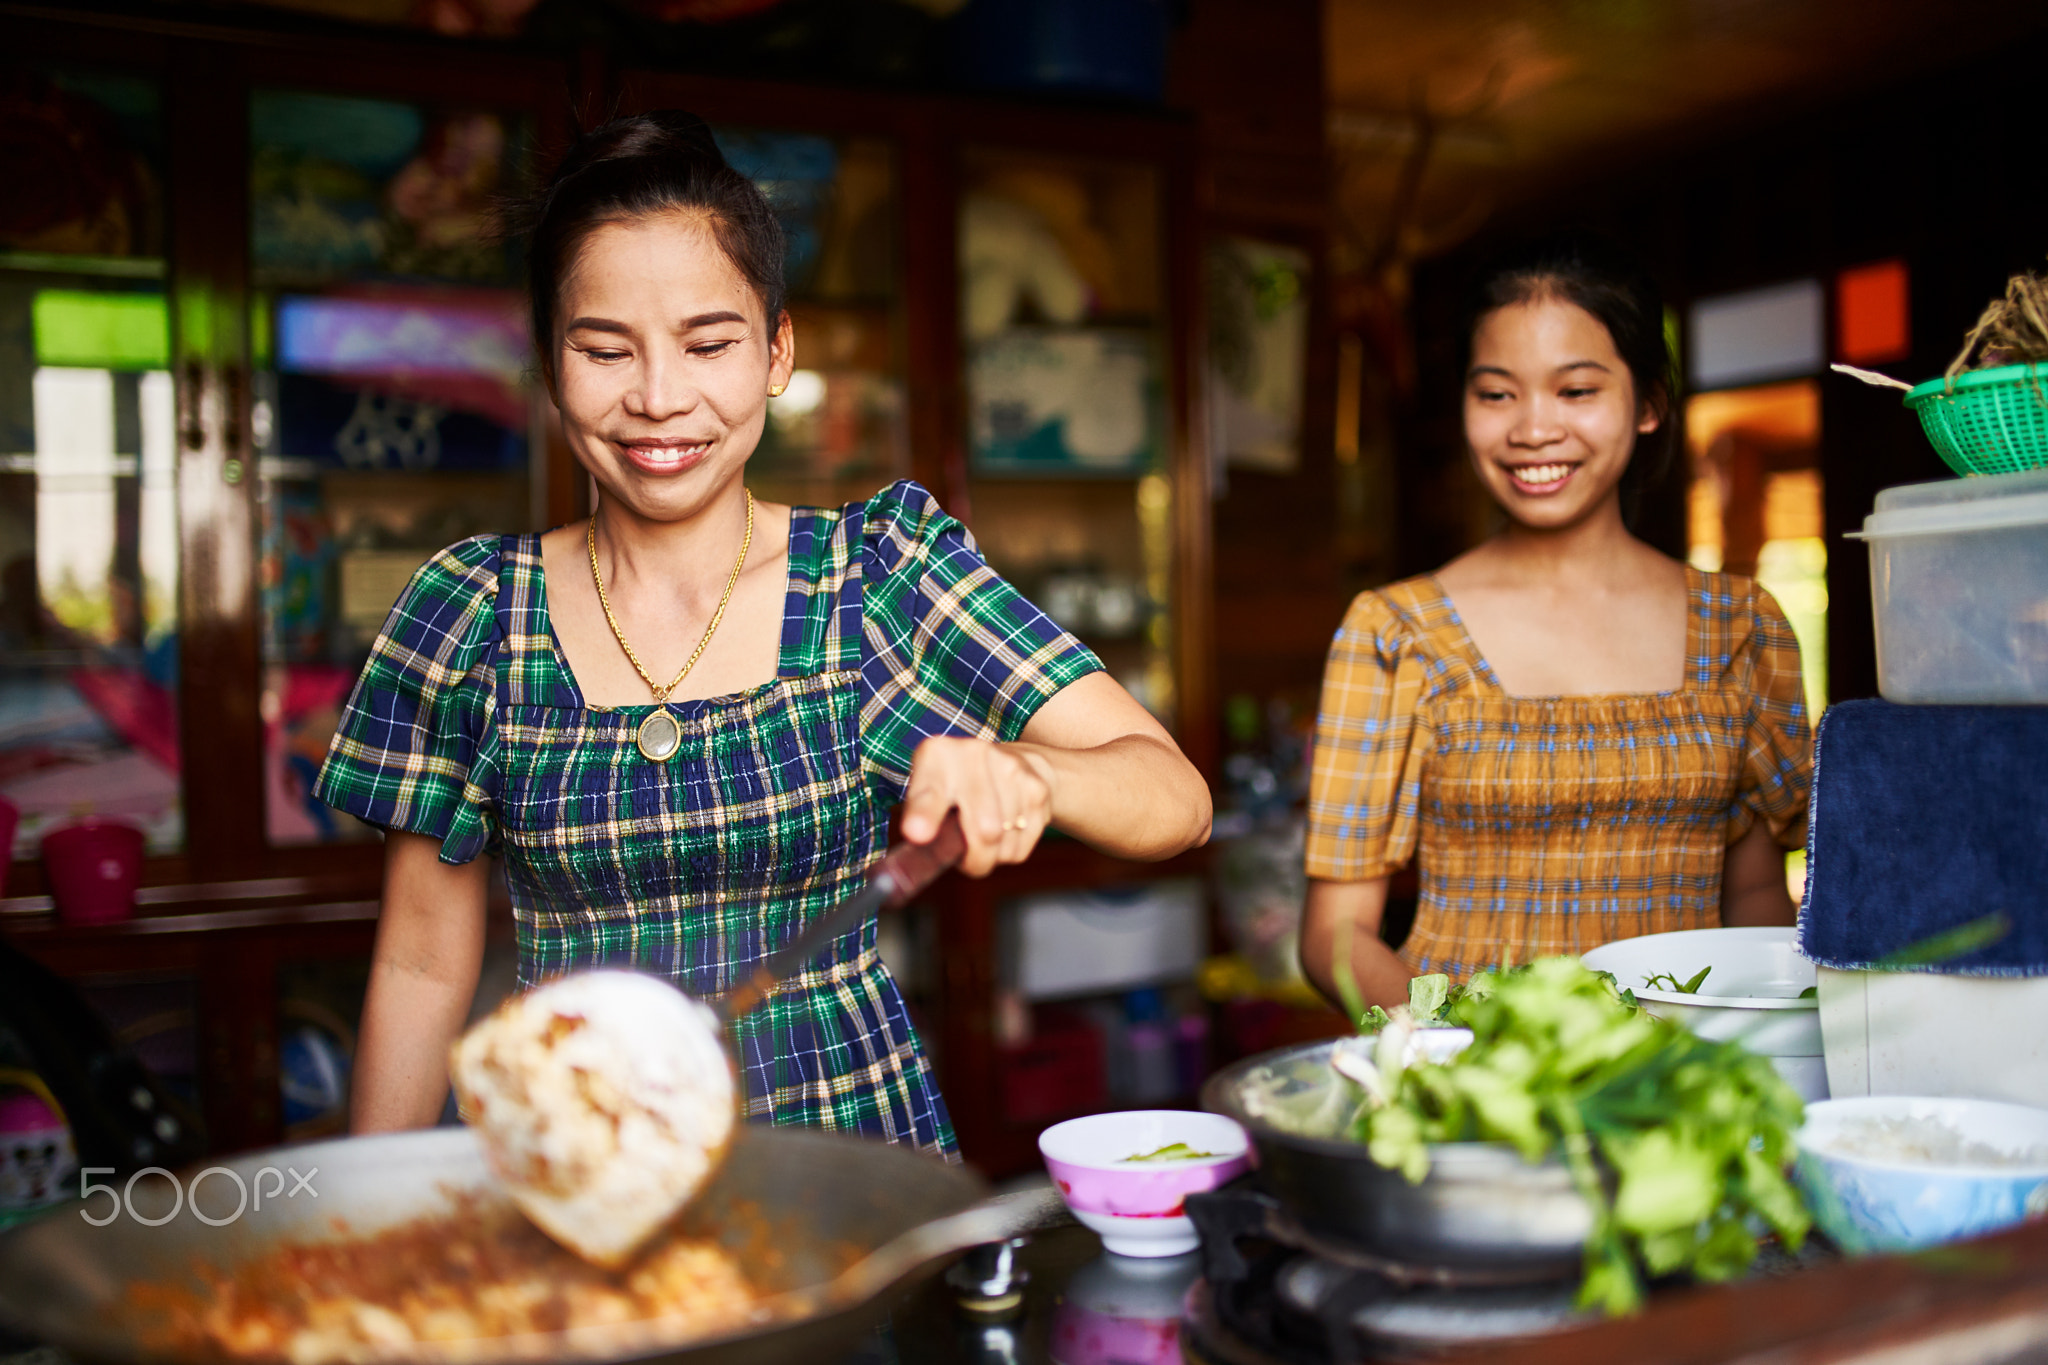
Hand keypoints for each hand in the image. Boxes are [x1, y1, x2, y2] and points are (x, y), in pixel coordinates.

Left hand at [901, 735, 1054, 876]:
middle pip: (983, 830)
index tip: (917, 834)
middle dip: (973, 858)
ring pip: (1003, 843)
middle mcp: (976, 754)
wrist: (1016, 761)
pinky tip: (1005, 831)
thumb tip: (917, 838)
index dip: (924, 814)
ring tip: (983, 834)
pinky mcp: (1038, 789)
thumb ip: (917, 815)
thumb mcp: (927, 791)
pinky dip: (1009, 851)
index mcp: (938, 754)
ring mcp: (1012, 769)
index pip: (931, 790)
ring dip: (991, 855)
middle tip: (965, 857)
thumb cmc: (958, 786)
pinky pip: (1020, 847)